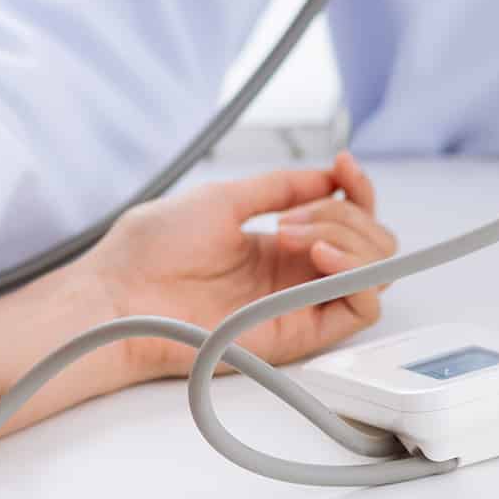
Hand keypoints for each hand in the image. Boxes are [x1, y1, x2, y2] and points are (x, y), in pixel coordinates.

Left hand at [85, 152, 398, 379]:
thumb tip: (327, 176)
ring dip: (351, 239)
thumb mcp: (222, 199)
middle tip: (289, 218)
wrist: (120, 295)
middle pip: (371, 243)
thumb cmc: (151, 251)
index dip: (357, 189)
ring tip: (292, 234)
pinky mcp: (299, 334)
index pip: (347, 219)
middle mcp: (295, 276)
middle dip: (347, 213)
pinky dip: (358, 276)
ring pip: (377, 274)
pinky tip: (320, 256)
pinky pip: (362, 310)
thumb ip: (278, 188)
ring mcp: (299, 304)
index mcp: (278, 246)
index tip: (344, 164)